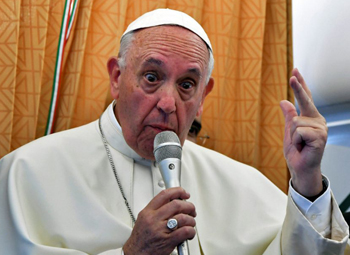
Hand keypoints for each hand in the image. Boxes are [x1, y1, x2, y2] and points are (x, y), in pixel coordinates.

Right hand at [123, 187, 195, 254]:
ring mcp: (161, 230)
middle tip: (191, 210)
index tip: (184, 194)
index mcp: (148, 212)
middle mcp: (154, 219)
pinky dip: (191, 231)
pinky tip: (189, 233)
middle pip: (176, 205)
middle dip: (188, 206)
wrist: (136, 254)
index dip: (178, 191)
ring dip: (191, 220)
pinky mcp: (168, 241)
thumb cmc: (140, 238)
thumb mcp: (144, 219)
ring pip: (183, 218)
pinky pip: (185, 231)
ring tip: (191, 222)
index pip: (165, 195)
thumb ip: (156, 209)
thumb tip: (172, 201)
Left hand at [280, 68, 327, 196]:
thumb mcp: (288, 131)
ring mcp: (321, 128)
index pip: (305, 98)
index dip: (300, 84)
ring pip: (295, 122)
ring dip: (292, 135)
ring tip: (299, 144)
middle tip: (293, 73)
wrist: (300, 167)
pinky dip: (296, 141)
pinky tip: (302, 147)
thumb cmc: (296, 151)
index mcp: (310, 117)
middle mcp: (318, 120)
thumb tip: (283, 101)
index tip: (295, 70)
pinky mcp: (320, 136)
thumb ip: (288, 116)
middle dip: (298, 87)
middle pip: (305, 100)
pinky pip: (298, 132)